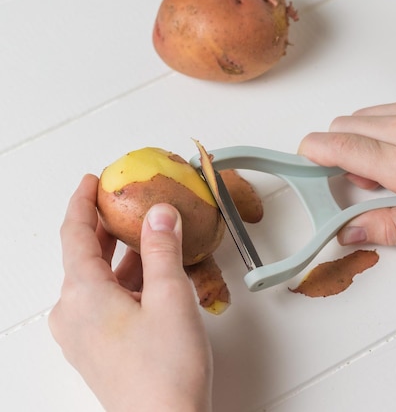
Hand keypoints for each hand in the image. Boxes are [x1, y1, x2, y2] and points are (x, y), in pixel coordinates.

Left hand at [49, 174, 212, 411]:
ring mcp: (82, 335)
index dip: (82, 202)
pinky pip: (104, 302)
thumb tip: (159, 213)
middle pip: (83, 256)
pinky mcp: (97, 349)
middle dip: (103, 226)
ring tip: (147, 235)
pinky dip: (123, 282)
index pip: (75, 234)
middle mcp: (73, 313)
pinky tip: (150, 276)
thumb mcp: (170, 297)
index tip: (93, 180)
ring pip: (96, 280)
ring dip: (119, 256)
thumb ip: (162, 249)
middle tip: (123, 202)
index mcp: (83, 294)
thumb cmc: (165, 368)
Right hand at [299, 84, 395, 245]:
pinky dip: (388, 126)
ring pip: (363, 115)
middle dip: (340, 152)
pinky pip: (389, 107)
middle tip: (368, 181)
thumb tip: (347, 232)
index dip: (311, 155)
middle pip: (342, 126)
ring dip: (365, 139)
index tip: (306, 166)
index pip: (337, 147)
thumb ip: (388, 229)